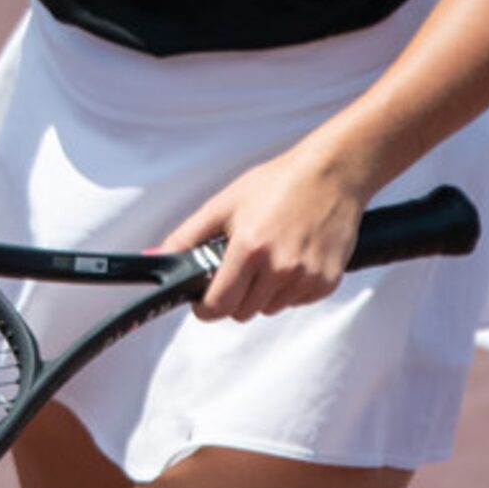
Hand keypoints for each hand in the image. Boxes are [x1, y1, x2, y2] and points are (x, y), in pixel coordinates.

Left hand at [157, 150, 367, 323]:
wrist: (330, 175)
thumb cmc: (276, 185)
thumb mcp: (223, 205)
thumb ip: (187, 237)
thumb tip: (157, 257)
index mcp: (249, 248)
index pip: (218, 305)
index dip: (204, 307)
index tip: (202, 300)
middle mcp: (280, 268)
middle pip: (242, 312)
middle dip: (232, 296)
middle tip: (236, 267)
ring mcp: (306, 278)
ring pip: (268, 309)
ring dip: (260, 293)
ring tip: (266, 257)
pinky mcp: (327, 283)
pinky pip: (295, 302)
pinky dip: (287, 289)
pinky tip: (289, 259)